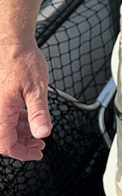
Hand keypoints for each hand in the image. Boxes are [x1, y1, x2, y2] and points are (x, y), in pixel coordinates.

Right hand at [0, 42, 51, 160]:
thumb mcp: (37, 88)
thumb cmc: (22, 60)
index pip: (6, 145)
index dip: (22, 153)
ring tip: (37, 132)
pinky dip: (16, 121)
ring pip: (4, 128)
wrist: (11, 43)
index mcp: (0, 112)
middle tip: (39, 145)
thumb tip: (43, 133)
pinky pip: (4, 117)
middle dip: (22, 145)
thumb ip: (39, 113)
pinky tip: (29, 118)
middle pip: (4, 139)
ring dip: (20, 133)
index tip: (37, 152)